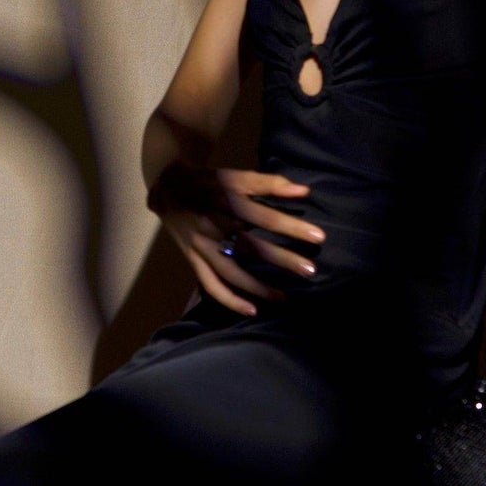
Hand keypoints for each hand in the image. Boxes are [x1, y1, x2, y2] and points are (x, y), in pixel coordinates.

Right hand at [151, 166, 323, 317]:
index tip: (318, 236)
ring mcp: (201, 247)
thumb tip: (303, 192)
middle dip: (282, 260)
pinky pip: (210, 284)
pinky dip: (229, 300)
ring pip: (231, 272)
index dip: (292, 227)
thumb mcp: (236, 175)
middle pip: (250, 248)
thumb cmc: (209, 180)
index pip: (264, 217)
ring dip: (257, 287)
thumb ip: (269, 183)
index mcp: (225, 202)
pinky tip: (252, 310)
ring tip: (284, 297)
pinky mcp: (193, 260)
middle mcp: (212, 227)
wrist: (167, 186)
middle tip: (310, 270)